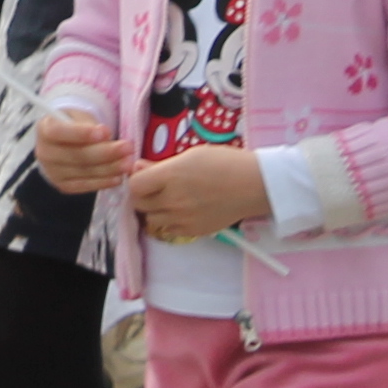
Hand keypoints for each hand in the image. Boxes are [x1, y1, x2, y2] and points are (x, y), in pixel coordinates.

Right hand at [34, 106, 132, 196]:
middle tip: (128, 148)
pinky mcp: (63, 186)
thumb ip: (91, 125)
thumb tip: (108, 138)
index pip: (60, 132)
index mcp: (45, 129)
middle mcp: (44, 152)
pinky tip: (118, 178)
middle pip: (76, 155)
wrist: (63, 142)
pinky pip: (84, 186)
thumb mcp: (79, 116)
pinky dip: (102, 182)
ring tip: (128, 163)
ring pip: (83, 171)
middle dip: (105, 152)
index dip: (82, 133)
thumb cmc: (74, 124)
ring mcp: (52, 172)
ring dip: (109, 168)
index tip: (106, 132)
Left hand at [128, 144, 276, 246]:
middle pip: (139, 204)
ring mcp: (182, 219)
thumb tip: (138, 168)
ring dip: (156, 209)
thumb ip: (161, 165)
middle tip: (155, 188)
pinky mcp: (192, 231)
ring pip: (152, 219)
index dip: (137, 180)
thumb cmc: (224, 163)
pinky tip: (182, 210)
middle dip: (144, 195)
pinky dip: (170, 221)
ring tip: (171, 200)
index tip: (146, 176)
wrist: (253, 186)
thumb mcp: (190, 156)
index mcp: (170, 176)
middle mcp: (172, 200)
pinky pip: (168, 229)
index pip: (134, 186)